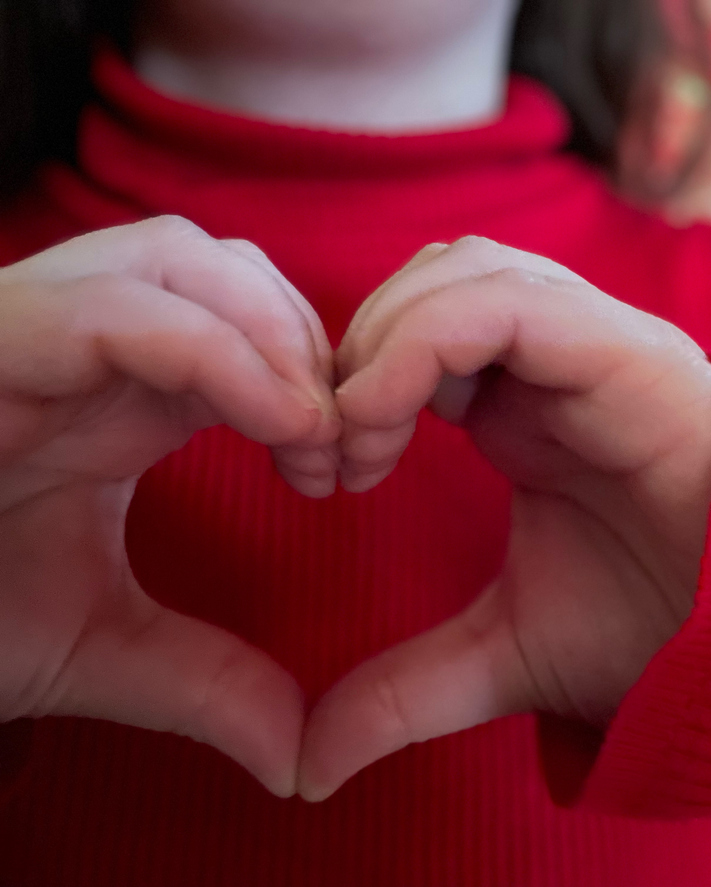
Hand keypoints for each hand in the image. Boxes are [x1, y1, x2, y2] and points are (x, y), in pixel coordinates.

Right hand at [0, 217, 338, 796]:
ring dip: (268, 333)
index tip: (347, 464)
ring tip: (303, 431)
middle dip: (301, 339)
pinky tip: (273, 423)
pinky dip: (215, 353)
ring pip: (179, 256)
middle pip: (225, 263)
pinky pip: (119, 308)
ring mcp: (29, 328)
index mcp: (117, 388)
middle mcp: (80, 339)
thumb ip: (207, 682)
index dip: (315, 370)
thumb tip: (299, 757)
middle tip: (335, 441)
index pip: (246, 312)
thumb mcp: (98, 648)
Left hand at [298, 236, 710, 799]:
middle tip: (332, 450)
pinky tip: (391, 417)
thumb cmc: (659, 631)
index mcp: (528, 409)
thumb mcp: (505, 657)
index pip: (419, 327)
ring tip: (364, 436)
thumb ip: (407, 690)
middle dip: (358, 349)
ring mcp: (596, 348)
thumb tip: (310, 765)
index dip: (350, 379)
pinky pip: (509, 303)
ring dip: (388, 337)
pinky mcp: (628, 352)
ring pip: (464, 269)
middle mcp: (559, 363)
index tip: (318, 472)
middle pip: (430, 280)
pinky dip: (426, 341)